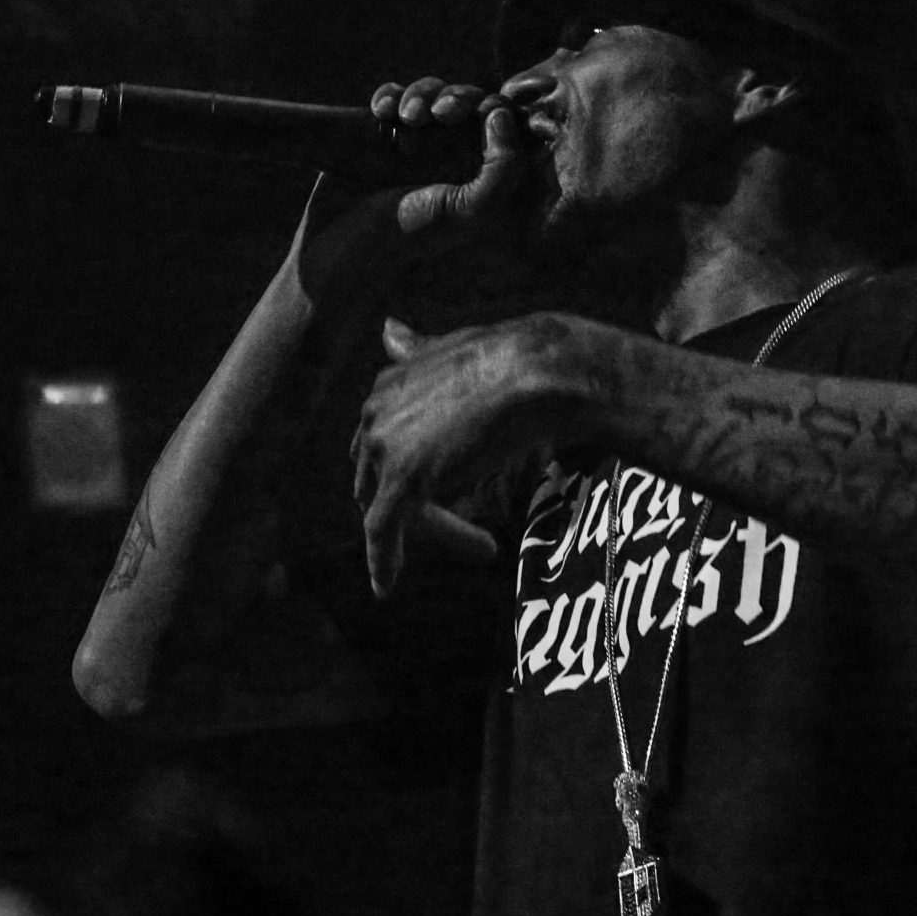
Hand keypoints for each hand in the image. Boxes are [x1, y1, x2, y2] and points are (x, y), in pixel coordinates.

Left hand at [350, 314, 582, 595]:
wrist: (541, 370)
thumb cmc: (516, 360)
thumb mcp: (457, 352)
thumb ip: (418, 351)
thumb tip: (386, 329)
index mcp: (387, 383)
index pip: (384, 444)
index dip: (414, 474)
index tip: (456, 492)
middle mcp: (374, 410)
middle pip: (378, 478)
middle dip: (418, 507)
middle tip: (475, 531)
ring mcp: (385, 444)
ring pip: (386, 507)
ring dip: (432, 532)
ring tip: (485, 546)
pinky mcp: (401, 479)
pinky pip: (382, 531)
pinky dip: (383, 561)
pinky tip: (386, 586)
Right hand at [369, 76, 535, 235]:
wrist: (339, 248)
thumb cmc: (407, 236)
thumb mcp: (469, 212)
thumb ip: (503, 170)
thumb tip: (501, 116)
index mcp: (479, 173)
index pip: (502, 123)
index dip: (492, 108)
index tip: (471, 118)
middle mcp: (452, 155)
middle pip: (468, 99)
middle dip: (455, 96)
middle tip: (438, 114)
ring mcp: (415, 143)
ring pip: (431, 92)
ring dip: (421, 94)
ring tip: (403, 118)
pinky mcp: (380, 134)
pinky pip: (394, 96)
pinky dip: (389, 96)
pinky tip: (379, 113)